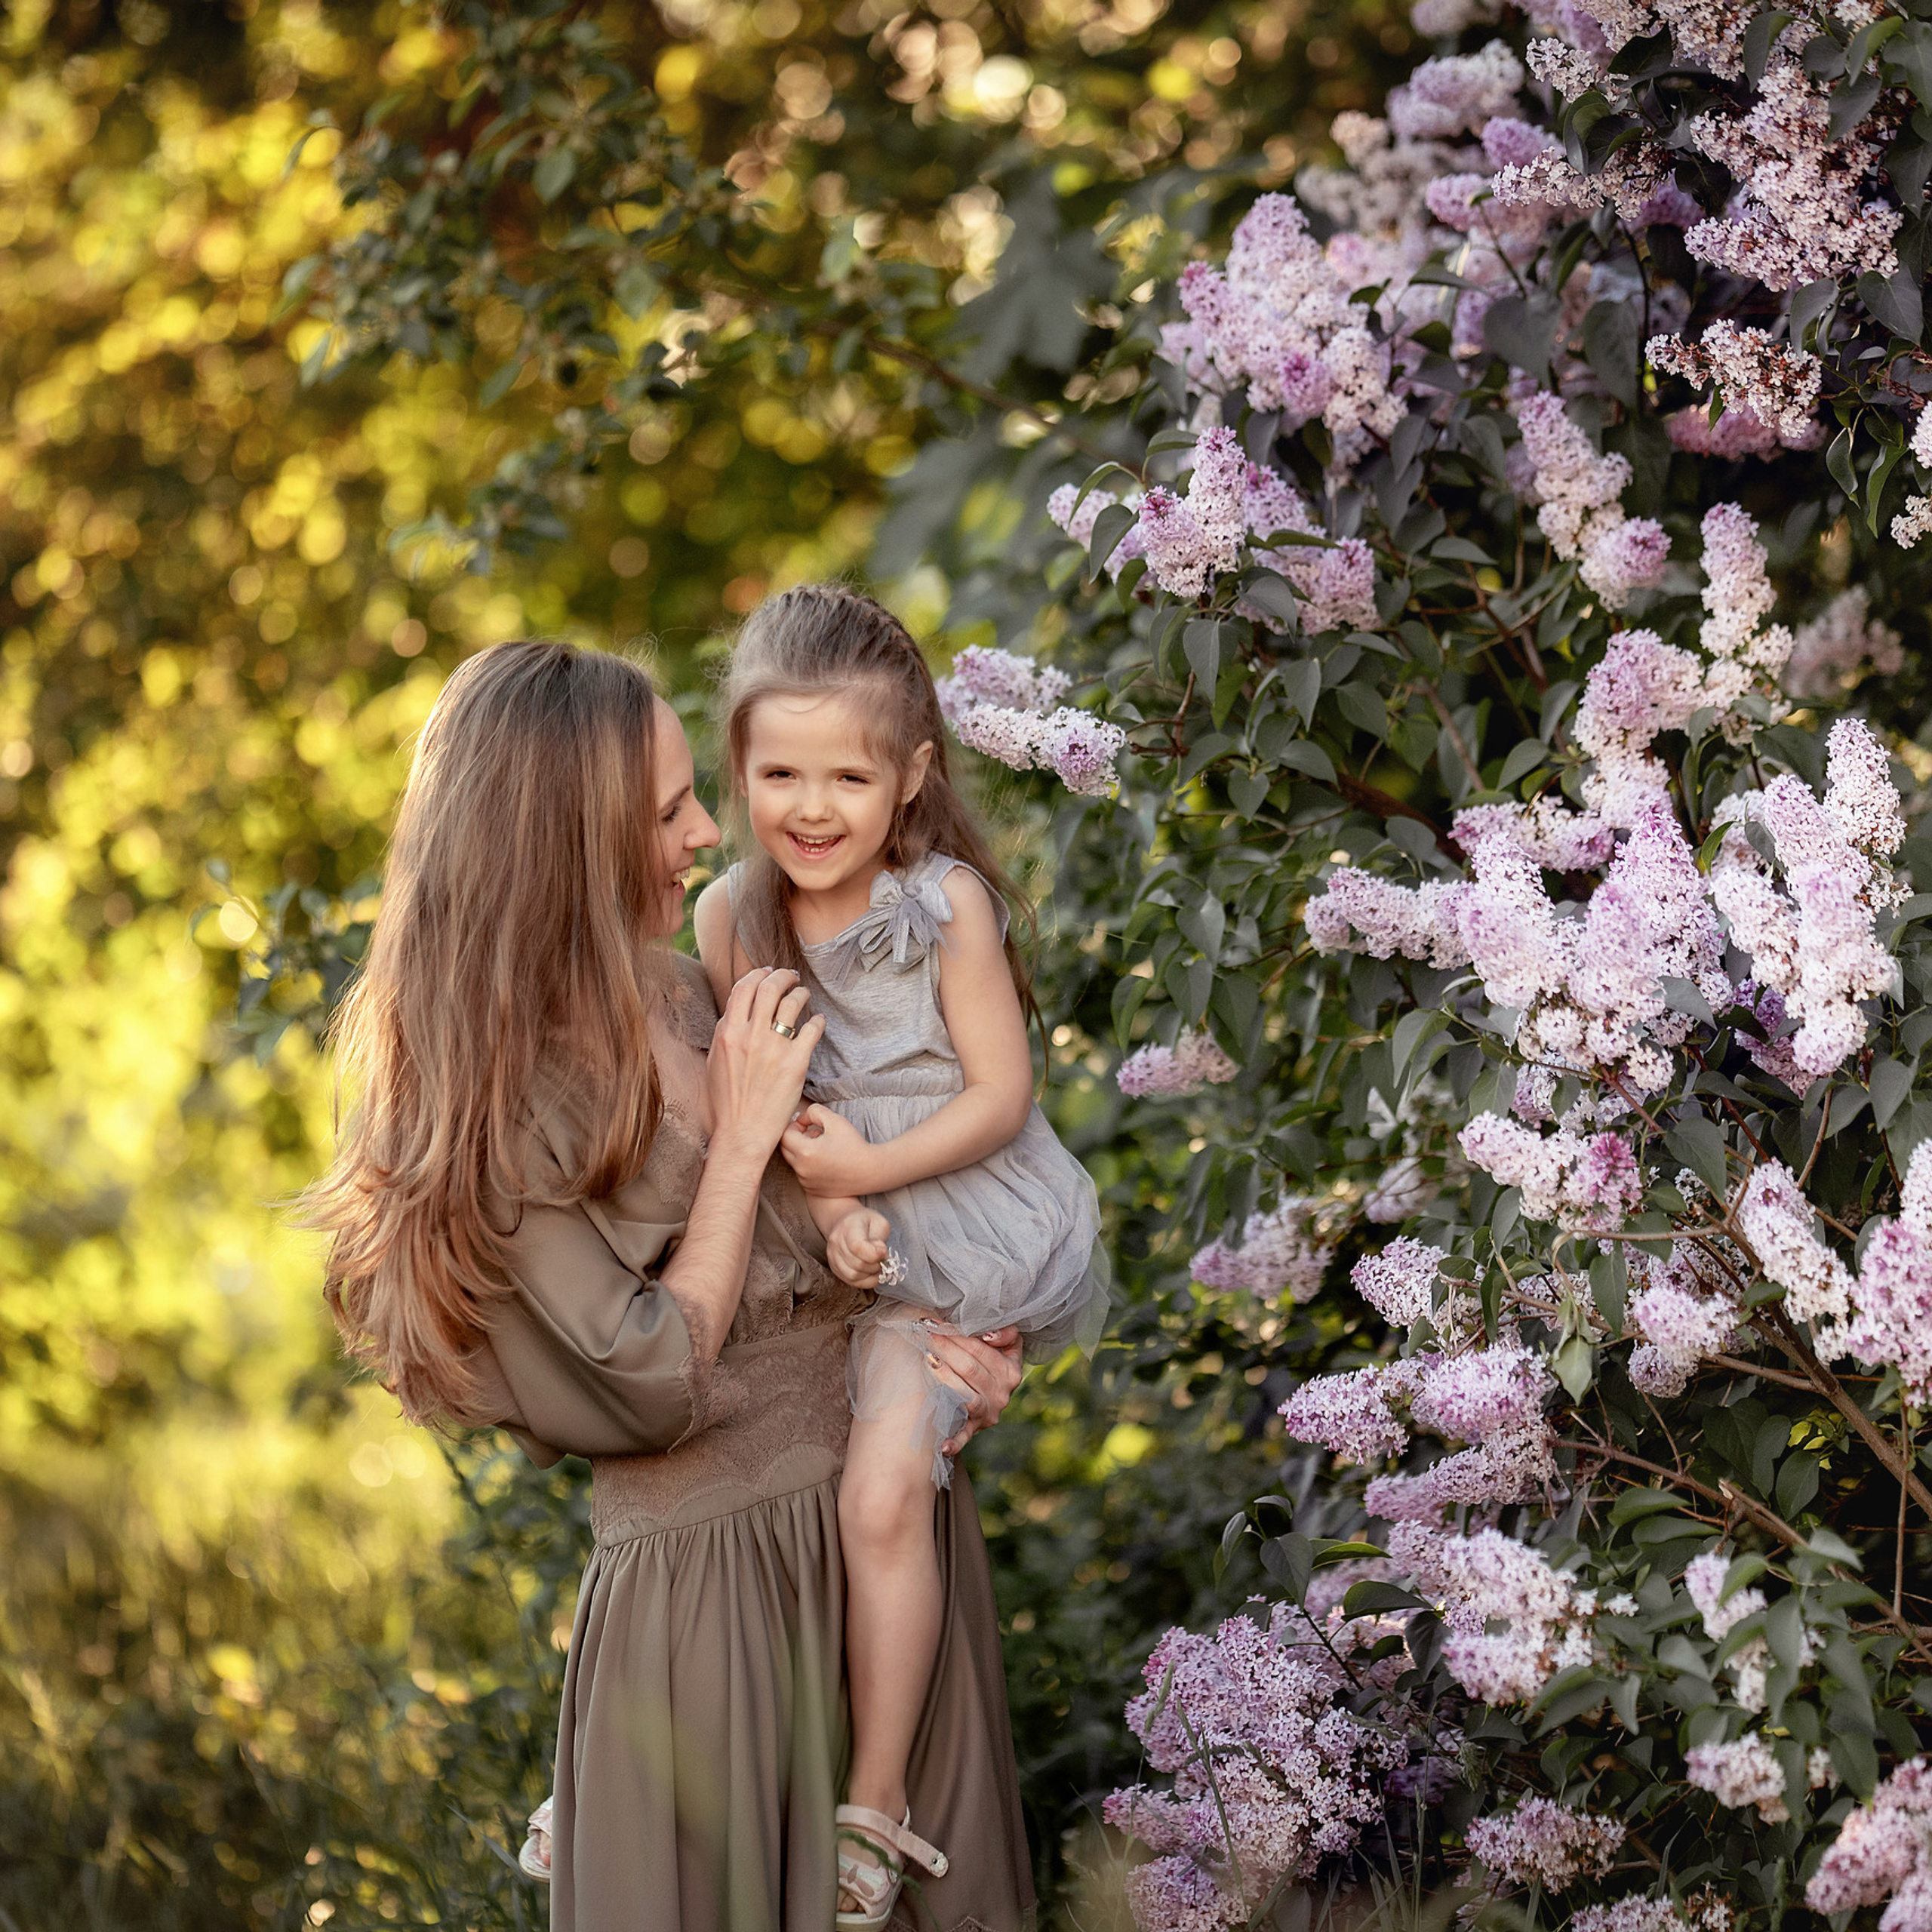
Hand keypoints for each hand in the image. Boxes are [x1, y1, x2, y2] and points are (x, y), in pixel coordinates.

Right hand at [706, 969, 824, 1161]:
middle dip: (782, 976)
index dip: (758, 974)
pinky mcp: (796, 1062)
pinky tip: (818, 1021)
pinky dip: (817, 1020)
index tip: (767, 973)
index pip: (743, 988)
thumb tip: (733, 1016)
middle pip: (769, 987)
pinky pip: (812, 1029)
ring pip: (792, 1003)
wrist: (742, 1134)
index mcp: (727, 1033)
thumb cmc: (725, 1105)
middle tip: (791, 977)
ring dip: (801, 993)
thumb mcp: (714, 1064)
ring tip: (804, 995)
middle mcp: (750, 1035)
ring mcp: (774, 1047)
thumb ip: (724, 1036)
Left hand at [779, 1103, 879, 1196]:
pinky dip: (808, 1166)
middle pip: (785, 1149)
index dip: (795, 1125)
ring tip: (822, 1147)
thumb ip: (814, 1112)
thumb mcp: (835, 1120)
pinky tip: (826, 1161)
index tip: (809, 1124)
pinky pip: (801, 1174)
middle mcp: (802, 1169)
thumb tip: (801, 1118)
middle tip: (814, 1134)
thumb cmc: (854, 1145)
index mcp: (805, 1152)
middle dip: (795, 1138)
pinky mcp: (812, 1190)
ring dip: (801, 1152)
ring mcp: (806, 1182)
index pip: (785, 1134)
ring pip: (793, 1162)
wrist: (871, 1171)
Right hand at [824, 1207, 890, 1288]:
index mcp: (848, 1227)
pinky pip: (850, 1281)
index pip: (857, 1247)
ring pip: (853, 1276)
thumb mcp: (879, 1222)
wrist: (846, 1222)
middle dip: (875, 1265)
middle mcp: (836, 1242)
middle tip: (882, 1258)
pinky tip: (871, 1272)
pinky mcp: (834, 1267)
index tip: (884, 1252)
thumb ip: (881, 1238)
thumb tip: (880, 1256)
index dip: (874, 1254)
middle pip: (857, 1264)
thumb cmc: (865, 1222)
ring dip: (870, 1274)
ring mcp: (833, 1256)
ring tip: (876, 1264)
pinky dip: (865, 1281)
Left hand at [925, 1324, 1023, 1456]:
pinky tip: (942, 1445)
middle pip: (970, 1369)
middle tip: (925, 1333)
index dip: (957, 1334)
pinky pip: (964, 1436)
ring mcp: (988, 1413)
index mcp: (1010, 1371)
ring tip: (927, 1360)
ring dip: (945, 1377)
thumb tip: (989, 1335)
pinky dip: (954, 1441)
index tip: (935, 1323)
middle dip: (945, 1348)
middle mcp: (1001, 1394)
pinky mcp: (974, 1428)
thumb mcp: (1006, 1345)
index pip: (981, 1349)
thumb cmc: (991, 1361)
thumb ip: (1005, 1333)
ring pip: (966, 1396)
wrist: (992, 1392)